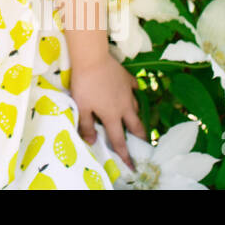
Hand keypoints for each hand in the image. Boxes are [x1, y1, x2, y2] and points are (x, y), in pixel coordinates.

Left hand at [68, 54, 144, 172]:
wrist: (92, 58)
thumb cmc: (84, 84)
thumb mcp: (82, 107)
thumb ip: (87, 125)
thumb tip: (92, 142)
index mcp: (112, 116)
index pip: (119, 140)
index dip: (125, 154)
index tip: (132, 166)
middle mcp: (124, 107)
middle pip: (136, 126)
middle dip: (140, 138)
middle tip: (142, 145)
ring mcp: (128, 92)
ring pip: (136, 108)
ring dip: (135, 116)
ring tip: (133, 120)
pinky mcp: (127, 79)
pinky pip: (134, 89)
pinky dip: (133, 93)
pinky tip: (131, 92)